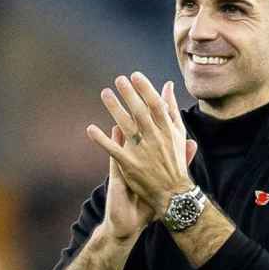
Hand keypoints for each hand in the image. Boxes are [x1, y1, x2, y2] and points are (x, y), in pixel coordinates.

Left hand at [87, 72, 197, 219]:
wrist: (174, 193)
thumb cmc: (176, 161)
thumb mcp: (178, 133)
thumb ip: (171, 109)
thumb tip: (168, 85)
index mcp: (167, 130)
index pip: (156, 105)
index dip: (145, 89)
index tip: (135, 76)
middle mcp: (155, 139)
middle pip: (140, 113)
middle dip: (129, 95)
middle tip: (118, 79)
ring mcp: (142, 152)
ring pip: (126, 126)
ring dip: (115, 109)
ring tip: (105, 93)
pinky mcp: (130, 165)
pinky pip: (113, 150)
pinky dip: (102, 139)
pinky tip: (90, 129)